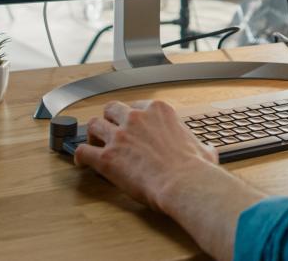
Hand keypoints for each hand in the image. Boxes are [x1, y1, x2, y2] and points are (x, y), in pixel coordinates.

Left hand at [75, 100, 217, 211]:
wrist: (184, 183)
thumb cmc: (195, 169)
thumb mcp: (203, 149)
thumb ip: (201, 146)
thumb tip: (208, 151)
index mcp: (159, 111)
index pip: (138, 105)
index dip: (132, 116)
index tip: (132, 125)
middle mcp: (137, 118)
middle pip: (112, 109)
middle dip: (109, 119)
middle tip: (110, 131)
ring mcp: (120, 136)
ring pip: (93, 125)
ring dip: (93, 134)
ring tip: (93, 144)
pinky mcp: (107, 157)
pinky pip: (82, 151)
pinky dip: (79, 156)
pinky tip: (81, 162)